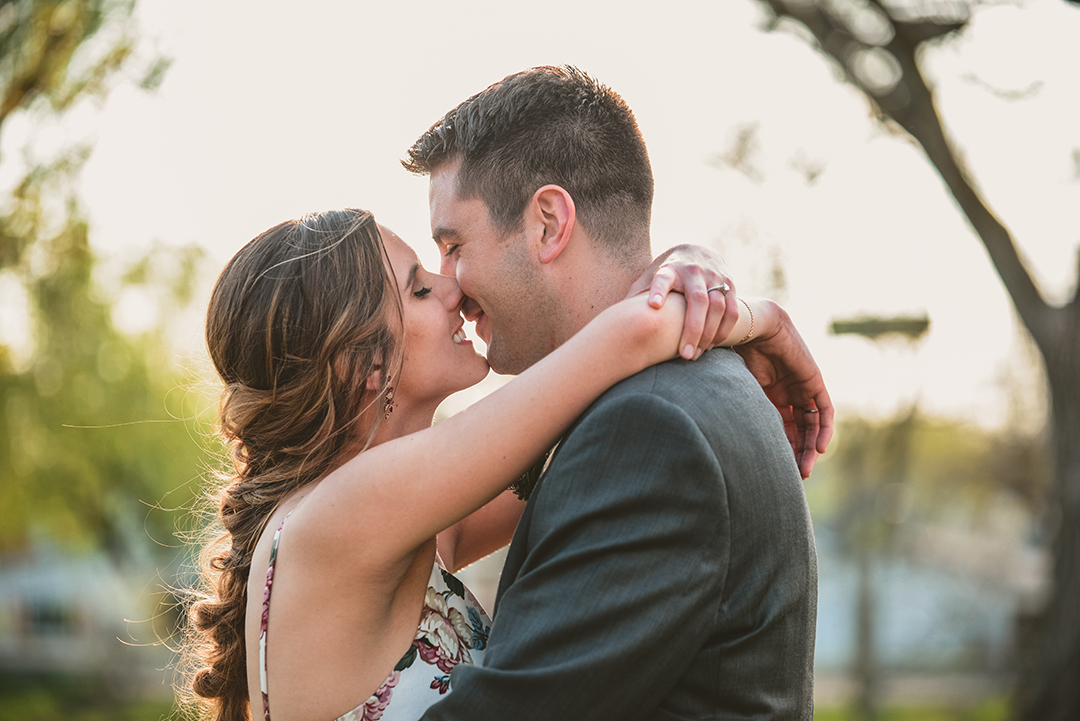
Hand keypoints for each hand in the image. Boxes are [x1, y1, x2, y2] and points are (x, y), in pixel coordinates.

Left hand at [627, 244, 737, 359]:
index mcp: (670, 269)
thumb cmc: (666, 274)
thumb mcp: (648, 277)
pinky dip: (723, 330)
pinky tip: (711, 346)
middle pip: (698, 300)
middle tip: (684, 355)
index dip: (659, 290)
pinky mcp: (730, 284)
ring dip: (709, 334)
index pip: (663, 278)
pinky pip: (732, 311)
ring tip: (696, 355)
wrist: (696, 252)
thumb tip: (614, 320)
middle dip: (693, 329)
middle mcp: (694, 271)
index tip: (653, 305)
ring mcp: (714, 277)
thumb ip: (637, 295)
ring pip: (718, 307)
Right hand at [732, 301, 832, 478]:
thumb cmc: (737, 355)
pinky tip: (819, 447)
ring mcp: (802, 388)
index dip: (780, 450)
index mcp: (768, 396)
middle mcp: (787, 394)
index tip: (777, 472)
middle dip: (797, 454)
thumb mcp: (739, 391)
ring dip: (811, 447)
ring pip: (811, 424)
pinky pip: (823, 410)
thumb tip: (720, 441)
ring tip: (806, 468)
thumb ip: (741, 412)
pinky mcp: (814, 381)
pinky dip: (823, 429)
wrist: (753, 328)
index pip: (779, 429)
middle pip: (798, 431)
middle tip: (796, 476)